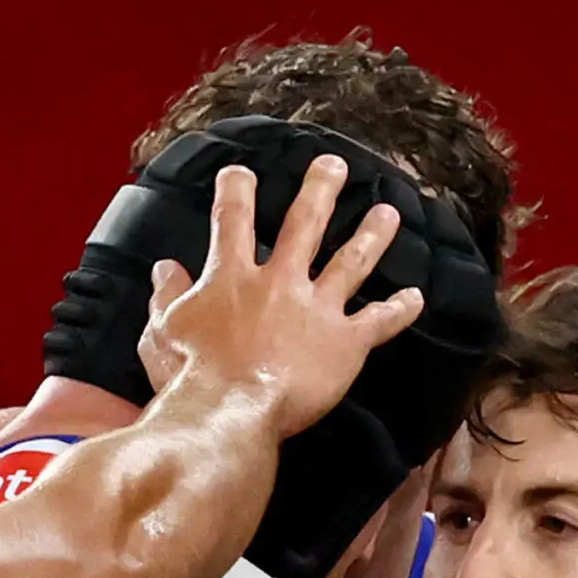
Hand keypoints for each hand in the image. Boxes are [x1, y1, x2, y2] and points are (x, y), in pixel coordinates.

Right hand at [140, 156, 424, 437]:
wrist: (229, 413)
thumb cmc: (190, 377)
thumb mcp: (162, 332)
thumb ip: (167, 296)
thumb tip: (166, 269)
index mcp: (232, 276)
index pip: (233, 218)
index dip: (237, 190)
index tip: (241, 174)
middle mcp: (279, 282)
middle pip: (304, 223)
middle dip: (321, 189)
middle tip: (335, 165)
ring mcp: (316, 309)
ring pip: (350, 261)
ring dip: (371, 234)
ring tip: (388, 213)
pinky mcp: (344, 343)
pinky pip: (378, 322)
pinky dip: (399, 310)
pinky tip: (416, 298)